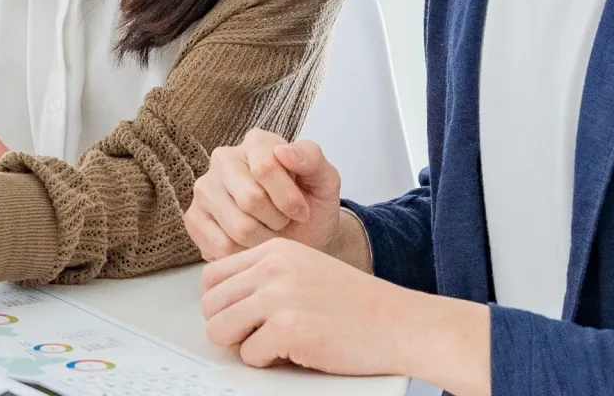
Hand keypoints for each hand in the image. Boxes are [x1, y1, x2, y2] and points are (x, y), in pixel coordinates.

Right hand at [186, 129, 344, 260]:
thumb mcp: (325, 180)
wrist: (302, 237)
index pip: (265, 167)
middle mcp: (223, 159)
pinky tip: (252, 244)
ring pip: (237, 226)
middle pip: (249, 199)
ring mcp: (204, 189)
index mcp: (256, 142)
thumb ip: (311, 158)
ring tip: (269, 232)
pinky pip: (220, 246)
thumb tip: (283, 151)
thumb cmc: (311, 205)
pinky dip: (244, 253)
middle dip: (277, 221)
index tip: (302, 211)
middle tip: (284, 222)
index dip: (289, 199)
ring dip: (263, 240)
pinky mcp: (193, 218)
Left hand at [202, 241, 488, 392]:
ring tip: (272, 346)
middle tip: (255, 338)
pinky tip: (295, 353)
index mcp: (275, 251)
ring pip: (220, 329)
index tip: (240, 318)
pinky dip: (268, 362)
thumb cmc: (360, 306)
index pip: (213, 276)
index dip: (222, 304)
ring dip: (242, 346)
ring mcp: (278, 297)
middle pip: (211, 304)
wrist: (402, 324)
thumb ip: (268, 278)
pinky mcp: (288, 328)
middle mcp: (272, 268)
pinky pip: (249, 355)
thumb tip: (225, 303)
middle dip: (228, 328)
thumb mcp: (307, 271)